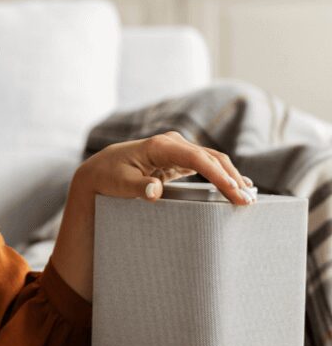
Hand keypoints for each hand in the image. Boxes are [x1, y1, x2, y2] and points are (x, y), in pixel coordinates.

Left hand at [50, 131, 254, 302]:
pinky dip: (221, 175)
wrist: (98, 171)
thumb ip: (137, 187)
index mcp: (160, 145)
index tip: (234, 193)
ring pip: (212, 160)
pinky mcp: (177, 160)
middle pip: (211, 158)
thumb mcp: (118, 183)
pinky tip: (236, 186)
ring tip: (248, 197)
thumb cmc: (107, 177)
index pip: (198, 159)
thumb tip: (154, 192)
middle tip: (247, 202)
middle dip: (231, 178)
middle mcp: (172, 143)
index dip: (219, 176)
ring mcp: (177, 150)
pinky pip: (205, 166)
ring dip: (230, 177)